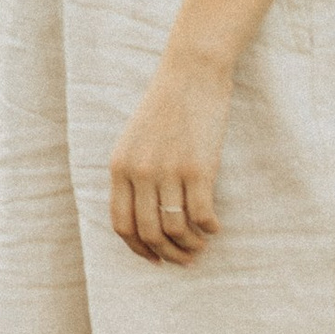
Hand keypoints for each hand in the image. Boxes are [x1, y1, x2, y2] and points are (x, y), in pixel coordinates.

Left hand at [106, 52, 230, 264]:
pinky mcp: (198, 169)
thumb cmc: (166, 106)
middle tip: (186, 259)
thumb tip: (145, 217)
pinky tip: (215, 226)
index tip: (155, 258)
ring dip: (191, 246)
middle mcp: (140, 172)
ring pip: (176, 229)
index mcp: (119, 166)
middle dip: (168, 254)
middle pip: (150, 233)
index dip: (139, 248)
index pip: (122, 224)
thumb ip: (133, 174)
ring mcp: (168, 171)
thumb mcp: (135, 139)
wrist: (191, 74)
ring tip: (202, 245)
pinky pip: (201, 216)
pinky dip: (209, 229)